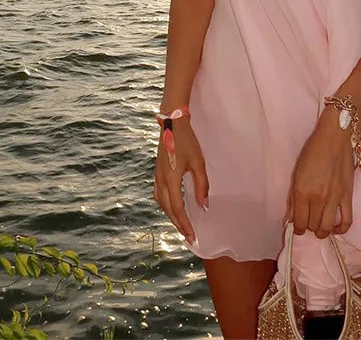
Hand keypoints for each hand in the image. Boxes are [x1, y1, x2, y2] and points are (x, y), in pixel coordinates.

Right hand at [153, 117, 208, 243]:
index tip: (192, 237)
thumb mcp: (198, 162)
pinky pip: (158, 194)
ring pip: (161, 203)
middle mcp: (161, 180)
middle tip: (188, 237)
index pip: (177, 208)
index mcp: (171, 179)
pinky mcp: (157, 171)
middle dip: (178, 224)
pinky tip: (171, 207)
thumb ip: (201, 185)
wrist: (172, 123)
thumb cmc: (187, 141)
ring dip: (170, 215)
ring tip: (181, 224)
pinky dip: (165, 205)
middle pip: (168, 209)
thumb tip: (203, 206)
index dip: (185, 224)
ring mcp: (157, 175)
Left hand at [285, 117, 354, 238]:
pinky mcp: (348, 197)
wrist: (334, 139)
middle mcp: (318, 198)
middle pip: (313, 226)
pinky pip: (347, 221)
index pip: (299, 221)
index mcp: (302, 191)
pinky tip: (335, 228)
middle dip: (308, 227)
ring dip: (322, 231)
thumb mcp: (296, 173)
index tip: (296, 227)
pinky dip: (341, 229)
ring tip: (319, 228)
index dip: (297, 228)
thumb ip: (293, 197)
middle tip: (307, 222)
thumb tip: (291, 217)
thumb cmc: (311, 152)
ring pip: (327, 227)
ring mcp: (334, 199)